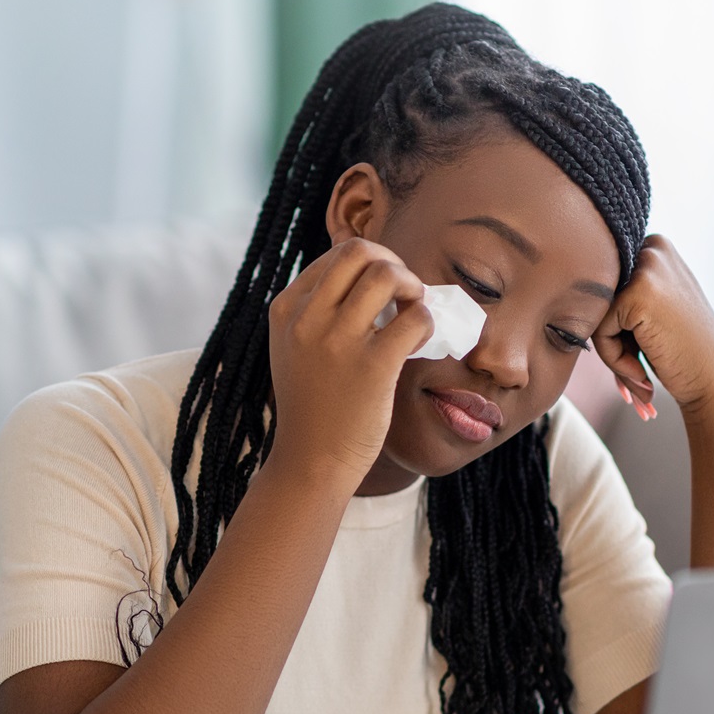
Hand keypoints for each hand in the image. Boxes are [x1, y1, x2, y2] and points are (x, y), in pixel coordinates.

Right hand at [265, 238, 434, 488]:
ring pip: (387, 274)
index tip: (383, 290)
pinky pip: (414, 317)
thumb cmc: (312, 406)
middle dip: (393, 263)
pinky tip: (420, 339)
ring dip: (412, 286)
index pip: (336, 255)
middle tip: (404, 293)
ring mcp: (337, 341)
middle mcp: (307, 318)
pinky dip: (427, 321)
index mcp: (286, 308)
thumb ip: (317, 311)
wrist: (310, 461)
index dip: (371, 263)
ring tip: (413, 311)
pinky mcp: (372, 366)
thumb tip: (373, 276)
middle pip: (360, 251)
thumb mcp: (294, 348)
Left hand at [591, 235, 713, 421]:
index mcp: (655, 245)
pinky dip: (614, 359)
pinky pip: (599, 331)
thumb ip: (623, 289)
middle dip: (611, 337)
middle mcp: (653, 247)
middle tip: (637, 368)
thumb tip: (567, 282)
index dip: (615, 323)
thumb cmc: (682, 352)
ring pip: (595, 314)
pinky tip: (643, 372)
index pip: (604, 283)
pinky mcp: (638, 293)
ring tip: (641, 372)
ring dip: (612, 351)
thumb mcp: (656, 306)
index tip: (638, 350)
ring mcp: (647, 267)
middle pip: (597, 296)